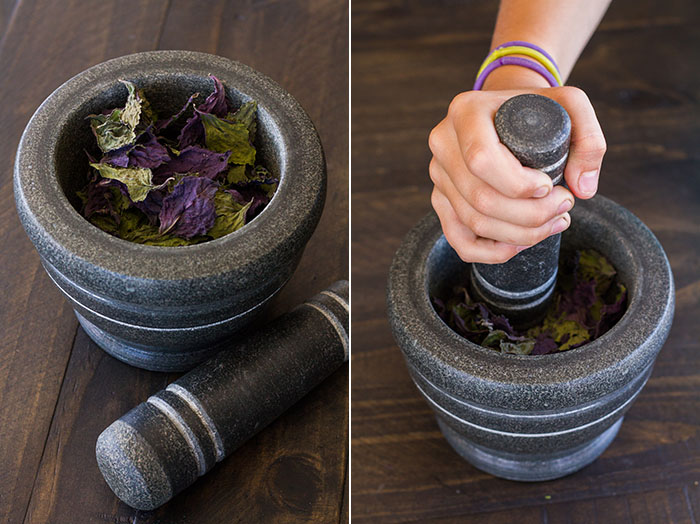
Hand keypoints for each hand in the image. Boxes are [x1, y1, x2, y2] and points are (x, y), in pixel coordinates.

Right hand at [428, 85, 605, 262]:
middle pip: (480, 198)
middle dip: (530, 215)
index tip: (549, 185)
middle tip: (563, 207)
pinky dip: (491, 252)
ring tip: (553, 223)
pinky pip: (459, 240)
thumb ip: (589, 139)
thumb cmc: (535, 111)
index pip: (481, 159)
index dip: (518, 184)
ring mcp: (439, 174)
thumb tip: (582, 188)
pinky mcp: (442, 199)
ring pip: (473, 222)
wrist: (504, 114)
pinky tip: (520, 244)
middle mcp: (444, 143)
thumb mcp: (570, 106)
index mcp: (465, 112)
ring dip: (519, 234)